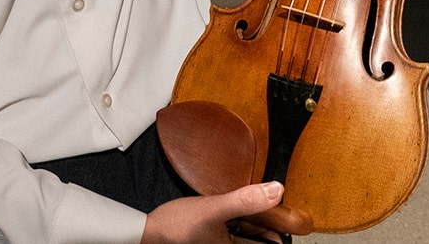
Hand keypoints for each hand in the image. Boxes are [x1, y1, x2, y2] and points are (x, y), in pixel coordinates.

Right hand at [141, 181, 285, 243]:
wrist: (150, 231)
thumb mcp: (215, 209)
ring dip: (248, 218)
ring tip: (240, 204)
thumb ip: (246, 201)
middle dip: (261, 220)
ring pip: (247, 231)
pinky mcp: (216, 239)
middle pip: (259, 237)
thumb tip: (276, 190)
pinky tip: (229, 208)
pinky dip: (236, 218)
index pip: (271, 242)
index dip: (277, 227)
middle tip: (258, 201)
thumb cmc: (178, 226)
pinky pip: (234, 229)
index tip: (279, 209)